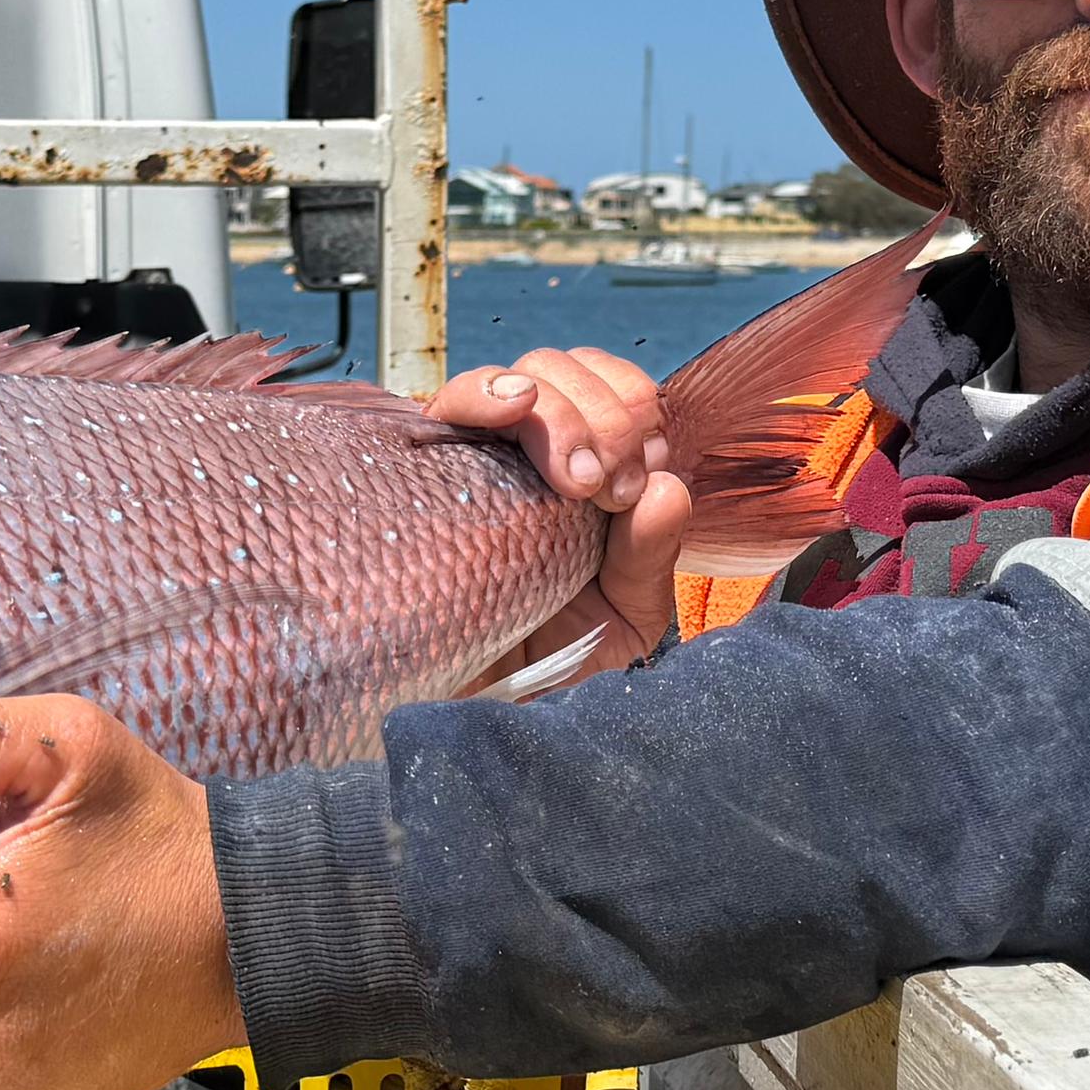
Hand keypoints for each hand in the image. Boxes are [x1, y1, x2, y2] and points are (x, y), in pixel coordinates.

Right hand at [434, 346, 689, 657]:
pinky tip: (514, 409)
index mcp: (590, 477)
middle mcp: (535, 458)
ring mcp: (479, 459)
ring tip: (575, 478)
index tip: (641, 476)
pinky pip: (450, 404)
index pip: (617, 392)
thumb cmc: (551, 664)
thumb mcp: (623, 620)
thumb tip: (667, 488)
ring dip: (560, 412)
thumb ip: (650, 558)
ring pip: (523, 380)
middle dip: (604, 415)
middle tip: (606, 489)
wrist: (479, 716)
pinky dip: (488, 392)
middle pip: (571, 373)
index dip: (635, 412)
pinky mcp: (423, 474)